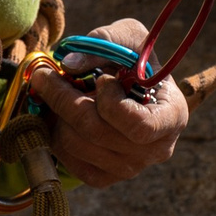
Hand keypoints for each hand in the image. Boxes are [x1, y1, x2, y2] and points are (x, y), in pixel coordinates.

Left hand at [21, 21, 188, 188]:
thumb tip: (69, 64)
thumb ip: (103, 42)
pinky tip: (60, 115)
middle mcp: (155, 150)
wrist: (130, 88)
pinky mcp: (105, 178)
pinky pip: (68, 160)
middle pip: (96, 131)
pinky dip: (55, 134)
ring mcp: (130, 168)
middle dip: (63, 98)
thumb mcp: (127, 38)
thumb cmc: (134, 61)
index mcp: (172, 116)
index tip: (102, 78)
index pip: (139, 126)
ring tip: (57, 93)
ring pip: (75, 144)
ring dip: (56, 113)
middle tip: (43, 74)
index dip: (112, 103)